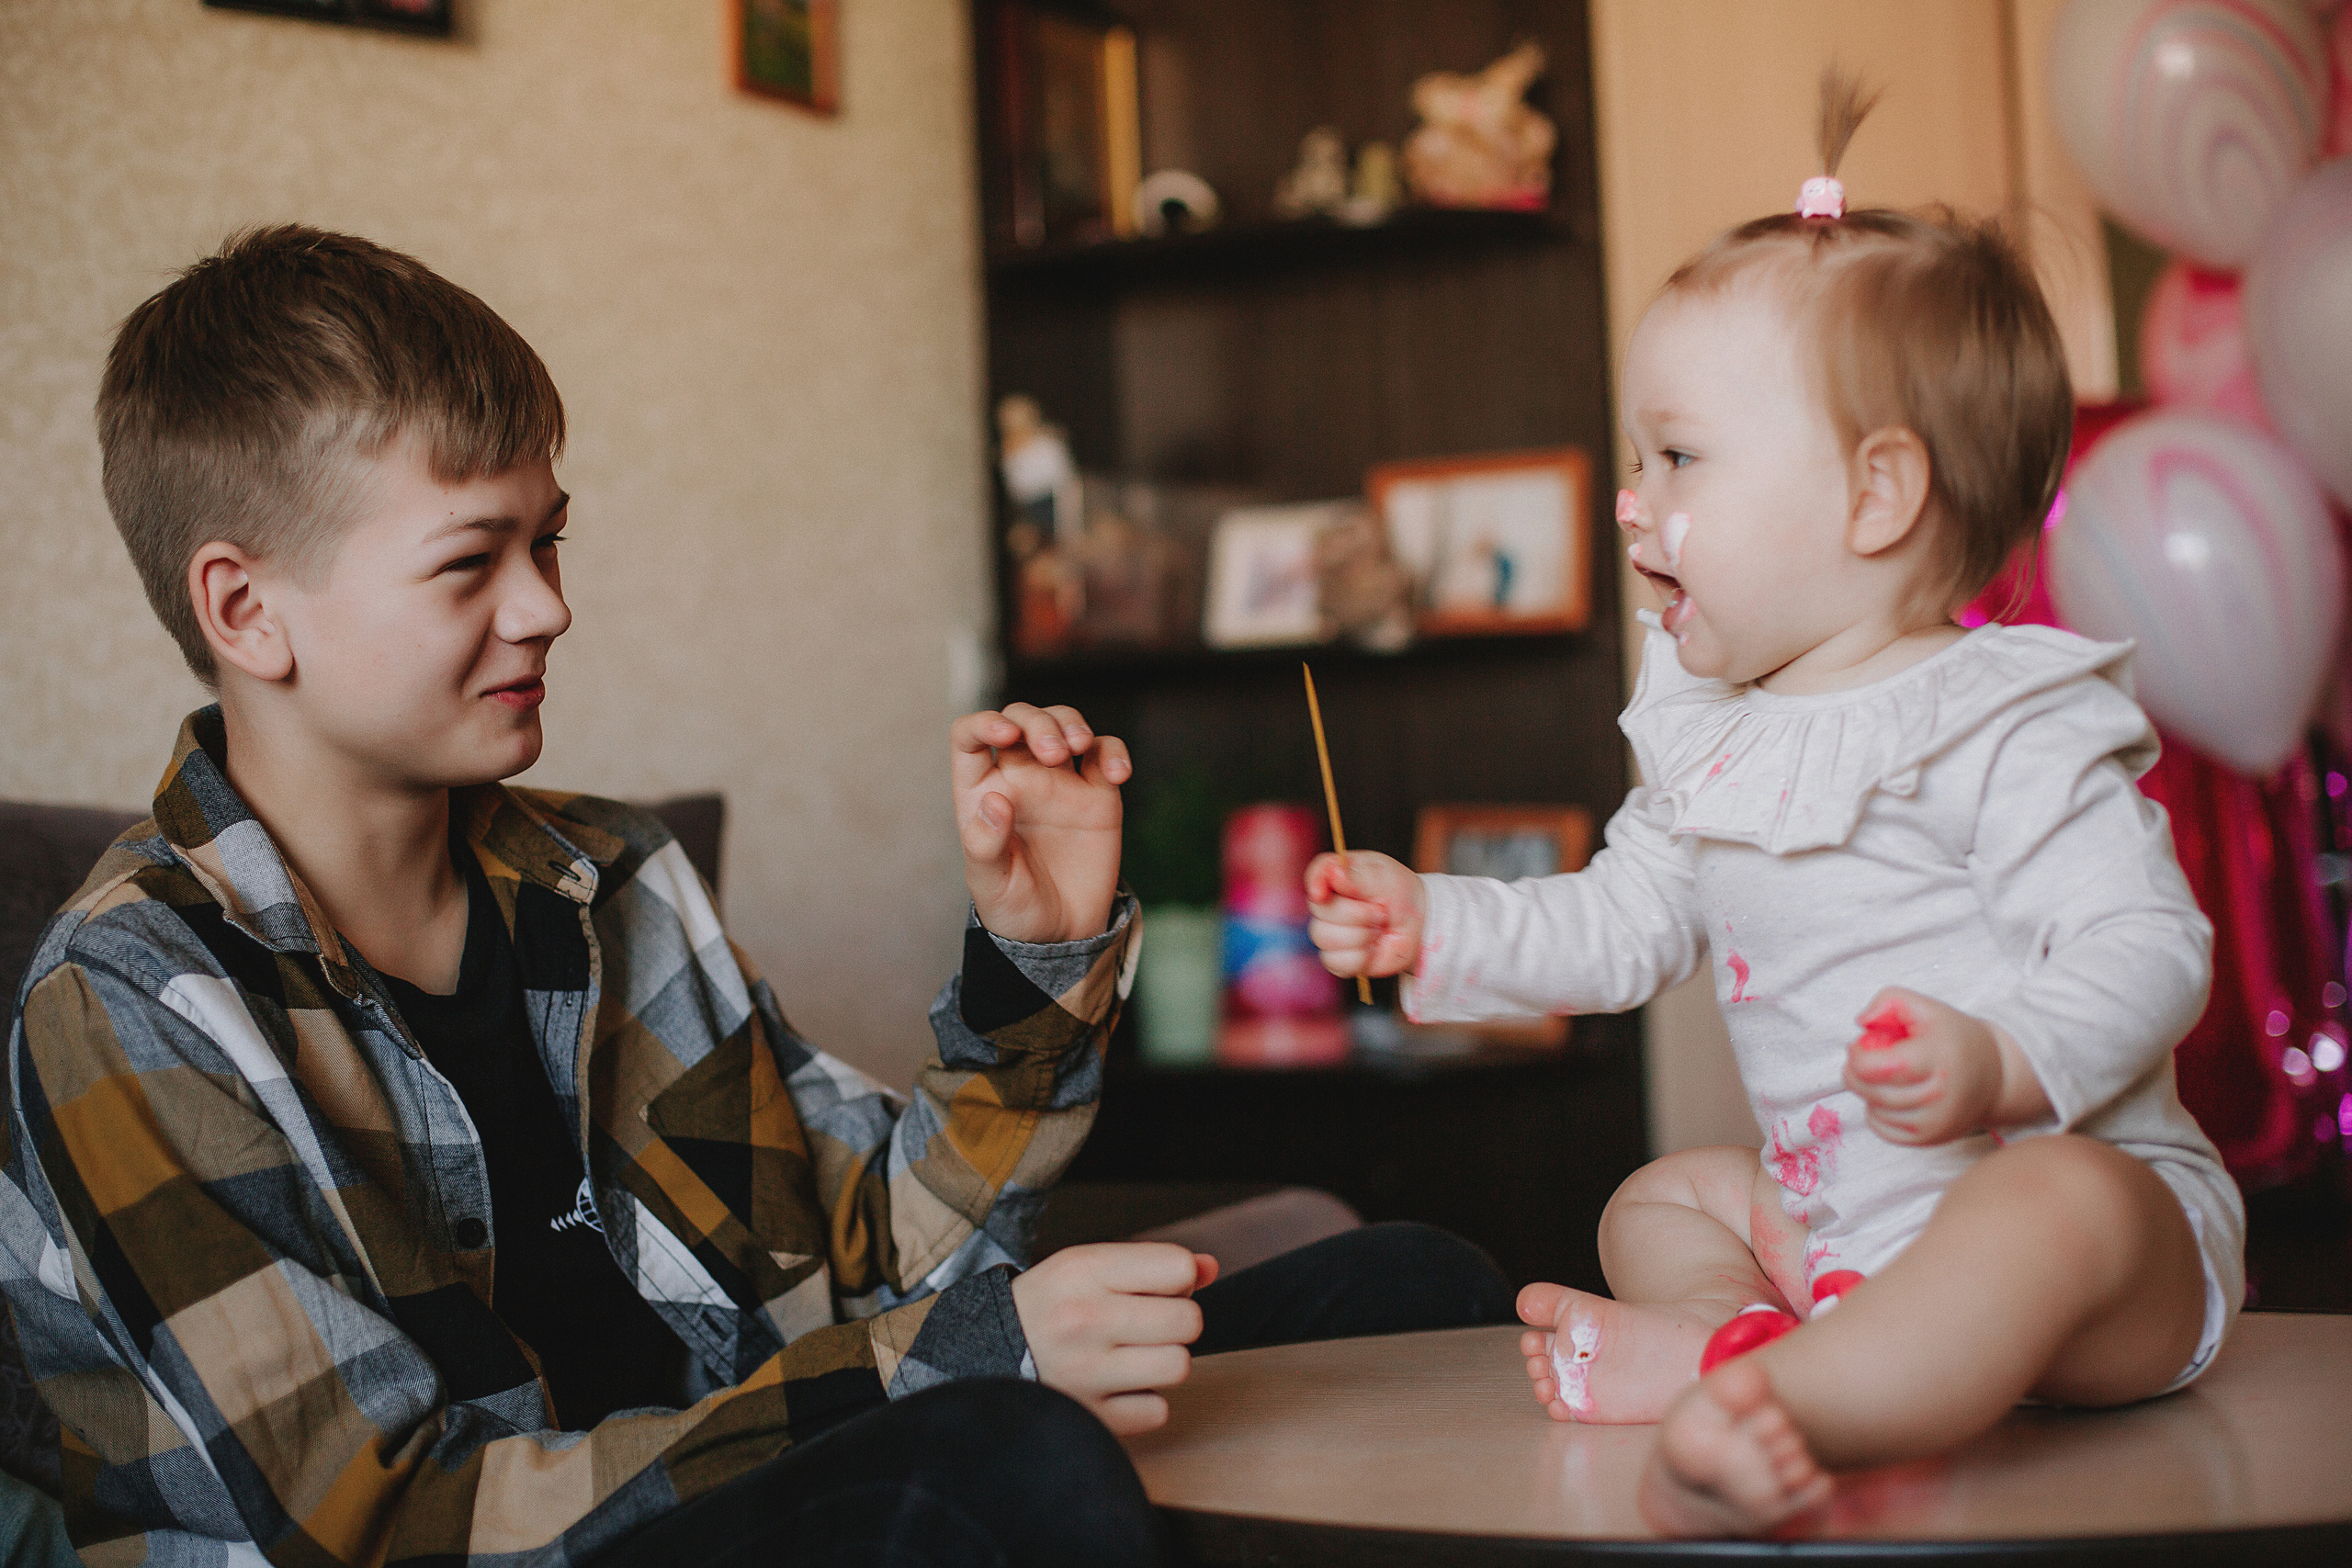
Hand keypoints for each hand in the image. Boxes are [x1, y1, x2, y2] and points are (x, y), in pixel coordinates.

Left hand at [952, 704, 1129, 944]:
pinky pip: (1105, 754)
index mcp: (981, 792)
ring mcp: (1059, 782)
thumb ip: (985, 844)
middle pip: (1021, 719)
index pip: (970, 738)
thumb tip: (995, 800)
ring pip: (1063, 724)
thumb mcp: (991, 885)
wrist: (1062, 932)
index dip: (983, 722)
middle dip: (1038, 722)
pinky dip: (1114, 752)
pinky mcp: (1097, 793)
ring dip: (1072, 724)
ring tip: (1080, 748)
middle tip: (1055, 752)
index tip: (1005, 732)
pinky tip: (1118, 775)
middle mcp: (1019, 778)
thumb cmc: (1015, 908)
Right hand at [1010, 1242, 1217, 1434]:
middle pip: (1188, 1320)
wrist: (985, 1353)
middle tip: (1146, 1325)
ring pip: (1179, 1365)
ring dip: (1164, 1361)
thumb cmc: (1050, 1305)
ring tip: (1133, 1356)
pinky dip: (1144, 1401)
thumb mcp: (1087, 1267)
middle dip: (1176, 1321)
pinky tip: (1117, 1386)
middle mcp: (1085, 1319)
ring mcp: (1087, 1373)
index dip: (1178, 1279)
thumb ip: (1151, 1264)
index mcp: (1084, 1271)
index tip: (1156, 1288)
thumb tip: (1211, 1268)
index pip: (1178, 1268)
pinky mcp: (1091, 1417)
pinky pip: (1158, 1410)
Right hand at [1304, 850, 1426, 977]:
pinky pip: (1336, 962)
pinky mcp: (1338, 958)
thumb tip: (1333, 873)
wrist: (1419, 924)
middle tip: (1381, 911)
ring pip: (1325, 938)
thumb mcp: (1384, 877)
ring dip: (1361, 936)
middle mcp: (1328, 903)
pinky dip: (1360, 958)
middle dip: (1356, 914)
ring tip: (1378, 928)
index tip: (1321, 894)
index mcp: (1337, 875)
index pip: (1316, 874)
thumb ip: (1357, 876)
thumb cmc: (1399, 893)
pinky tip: (1372, 948)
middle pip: (1320, 911)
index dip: (1315, 883)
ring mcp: (1330, 932)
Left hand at [1840, 988, 2042, 1144]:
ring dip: (1868, 1092)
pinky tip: (1892, 1095)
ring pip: (1873, 1110)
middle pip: (1870, 1091)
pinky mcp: (1929, 1140)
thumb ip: (1889, 1000)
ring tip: (1886, 1076)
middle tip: (1867, 1059)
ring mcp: (1935, 1123)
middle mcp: (1938, 1096)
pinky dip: (1877, 1112)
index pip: (1874, 1067)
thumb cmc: (1953, 1038)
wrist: (1995, 1076)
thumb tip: (1862, 1022)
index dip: (1856, 1054)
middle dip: (1856, 1073)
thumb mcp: (1925, 1006)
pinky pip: (1881, 1130)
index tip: (1861, 1045)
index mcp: (1936, 1059)